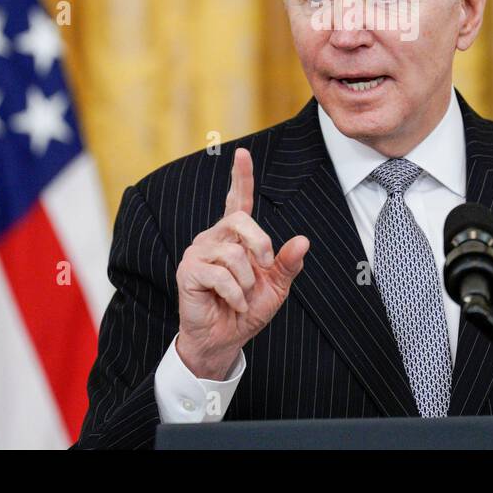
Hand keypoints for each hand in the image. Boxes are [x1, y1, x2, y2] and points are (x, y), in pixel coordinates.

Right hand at [175, 147, 309, 378]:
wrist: (225, 339)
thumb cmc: (248, 309)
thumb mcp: (276, 286)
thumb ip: (287, 263)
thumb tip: (304, 240)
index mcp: (235, 236)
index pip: (237, 200)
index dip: (240, 176)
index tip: (242, 153)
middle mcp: (214, 237)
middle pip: (240, 219)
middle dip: (260, 243)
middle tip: (265, 266)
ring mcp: (198, 252)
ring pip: (233, 253)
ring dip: (247, 281)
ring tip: (242, 295)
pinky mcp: (188, 271)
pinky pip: (221, 275)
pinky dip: (235, 294)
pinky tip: (233, 303)